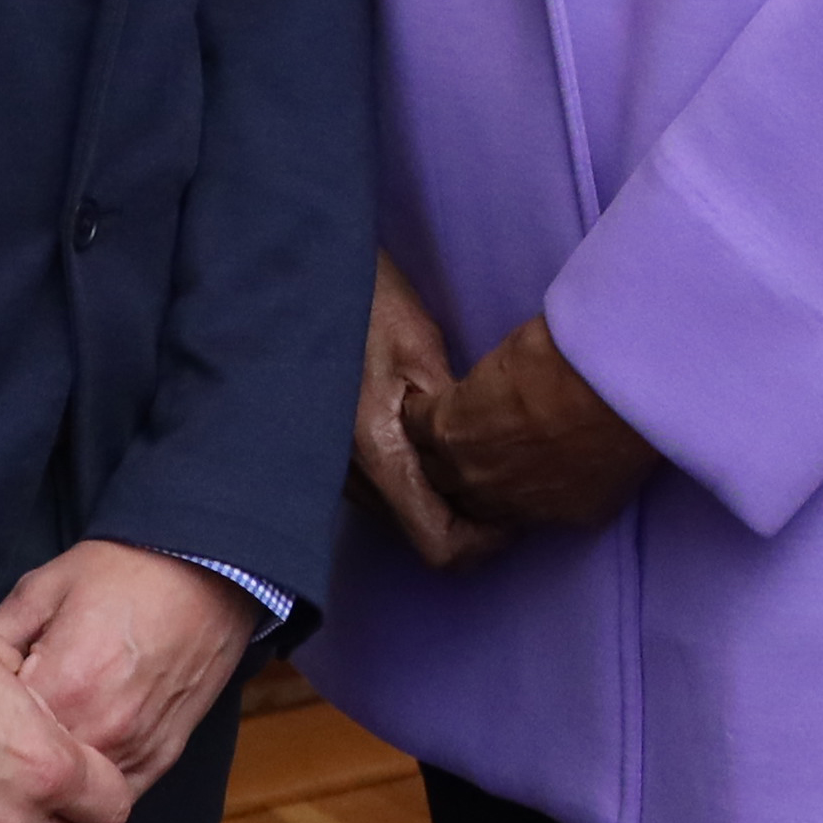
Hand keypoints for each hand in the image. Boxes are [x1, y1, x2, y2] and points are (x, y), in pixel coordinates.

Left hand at [0, 542, 254, 797]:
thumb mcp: (43, 588)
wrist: (205, 571)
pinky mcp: (163, 760)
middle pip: (35, 782)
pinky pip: (116, 800)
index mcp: (65, 688)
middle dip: (12, 764)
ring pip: (75, 803)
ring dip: (52, 785)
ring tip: (37, 749)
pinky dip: (91, 790)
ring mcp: (136, 752)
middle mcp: (102, 733)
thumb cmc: (122, 572)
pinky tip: (77, 759)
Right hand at [355, 259, 503, 570]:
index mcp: (376, 453)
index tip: (514, 515)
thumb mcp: (421, 352)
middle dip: (469, 522)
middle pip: (422, 535)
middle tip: (508, 481)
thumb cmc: (369, 303)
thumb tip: (492, 465)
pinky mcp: (335, 458)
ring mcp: (337, 471)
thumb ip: (454, 418)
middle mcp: (350, 477)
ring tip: (480, 460)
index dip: (483, 543)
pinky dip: (420, 483)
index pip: (437, 543)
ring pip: (404, 516)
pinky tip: (442, 448)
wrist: (307, 279)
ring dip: (443, 501)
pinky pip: (387, 492)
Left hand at [407, 316, 663, 535]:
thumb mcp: (504, 354)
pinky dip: (536, 498)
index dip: (427, 414)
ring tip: (506, 464)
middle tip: (470, 436)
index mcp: (448, 428)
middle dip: (447, 456)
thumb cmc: (562, 352)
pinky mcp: (563, 519)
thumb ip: (482, 387)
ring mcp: (516, 505)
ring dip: (487, 487)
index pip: (413, 428)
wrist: (621, 390)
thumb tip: (491, 392)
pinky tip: (549, 477)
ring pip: (483, 508)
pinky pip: (535, 516)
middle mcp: (473, 476)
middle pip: (440, 476)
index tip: (441, 405)